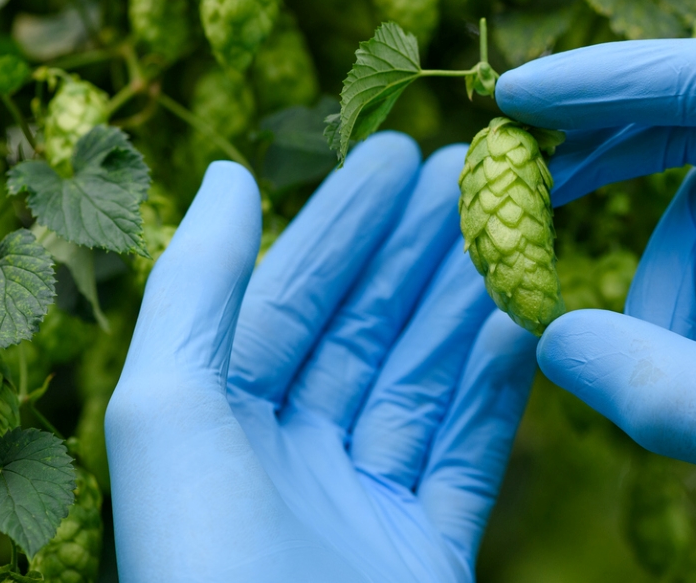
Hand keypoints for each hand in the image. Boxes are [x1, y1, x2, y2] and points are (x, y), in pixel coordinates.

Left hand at [106, 135, 535, 581]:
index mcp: (216, 428)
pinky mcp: (427, 548)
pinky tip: (526, 320)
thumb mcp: (170, 413)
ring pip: (423, 380)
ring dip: (465, 302)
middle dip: (415, 249)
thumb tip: (228, 172)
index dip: (342, 222)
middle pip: (364, 329)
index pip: (285, 298)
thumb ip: (196, 289)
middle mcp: (287, 459)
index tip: (399, 154)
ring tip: (511, 227)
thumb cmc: (211, 567)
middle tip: (473, 173)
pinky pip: (468, 450)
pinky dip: (498, 385)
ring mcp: (362, 504)